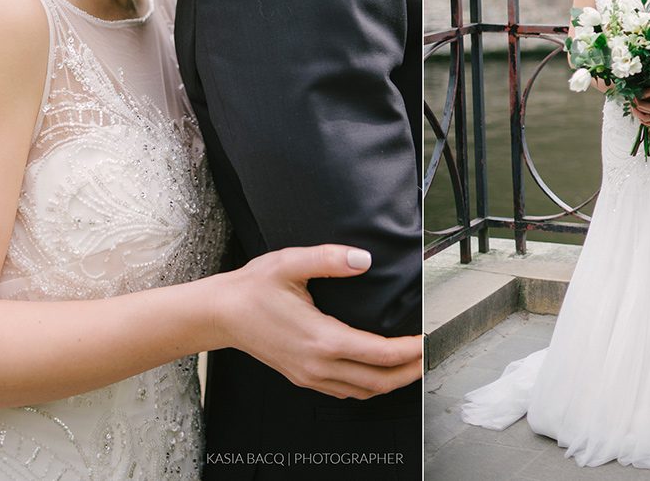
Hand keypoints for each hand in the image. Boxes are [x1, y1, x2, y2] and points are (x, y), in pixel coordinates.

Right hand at [213, 245, 422, 399]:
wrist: (220, 314)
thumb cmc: (252, 289)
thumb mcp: (290, 263)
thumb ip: (330, 259)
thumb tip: (362, 260)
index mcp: (322, 339)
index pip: (380, 354)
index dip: (410, 350)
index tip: (427, 339)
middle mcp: (318, 364)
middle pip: (379, 381)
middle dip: (410, 371)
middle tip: (430, 355)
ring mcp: (309, 375)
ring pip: (363, 391)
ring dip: (392, 381)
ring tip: (411, 364)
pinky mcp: (302, 377)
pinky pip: (345, 391)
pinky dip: (368, 385)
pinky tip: (376, 371)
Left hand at [633, 84, 649, 124]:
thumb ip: (647, 92)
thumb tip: (638, 95)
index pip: (640, 106)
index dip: (634, 101)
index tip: (631, 96)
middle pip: (641, 114)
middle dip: (634, 108)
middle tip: (630, 102)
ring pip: (646, 120)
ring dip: (638, 115)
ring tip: (634, 109)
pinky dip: (646, 122)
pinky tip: (641, 119)